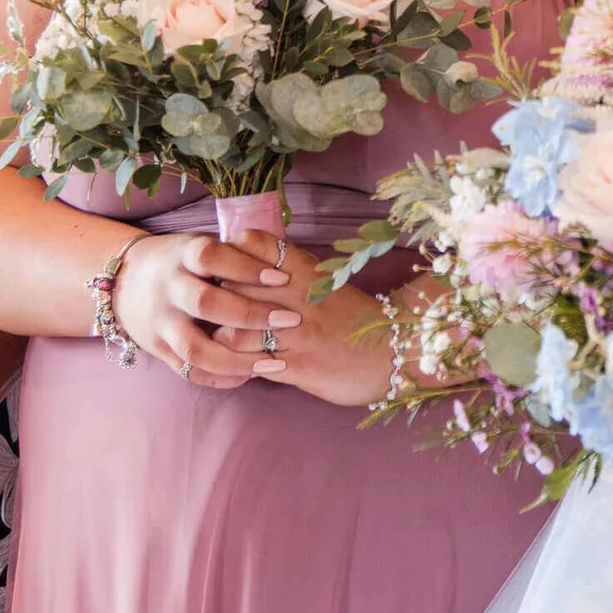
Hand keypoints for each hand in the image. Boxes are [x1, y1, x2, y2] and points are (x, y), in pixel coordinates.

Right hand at [113, 231, 296, 390]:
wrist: (124, 282)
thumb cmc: (180, 261)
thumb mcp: (198, 245)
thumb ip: (232, 253)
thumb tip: (283, 261)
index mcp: (181, 256)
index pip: (211, 257)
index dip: (246, 267)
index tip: (282, 276)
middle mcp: (167, 289)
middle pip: (205, 303)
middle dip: (251, 314)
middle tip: (291, 319)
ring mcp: (160, 323)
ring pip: (196, 348)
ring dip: (239, 359)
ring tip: (276, 360)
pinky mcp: (159, 350)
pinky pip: (190, 371)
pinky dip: (222, 377)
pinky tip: (251, 374)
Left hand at [210, 230, 387, 406]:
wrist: (394, 352)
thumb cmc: (356, 317)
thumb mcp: (327, 282)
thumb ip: (293, 272)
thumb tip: (252, 265)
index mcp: (306, 270)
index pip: (253, 244)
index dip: (233, 254)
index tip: (229, 268)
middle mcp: (298, 297)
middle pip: (234, 287)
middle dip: (221, 299)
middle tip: (219, 309)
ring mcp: (297, 334)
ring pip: (235, 332)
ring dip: (227, 339)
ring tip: (230, 343)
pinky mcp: (299, 367)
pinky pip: (253, 365)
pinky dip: (243, 366)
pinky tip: (247, 364)